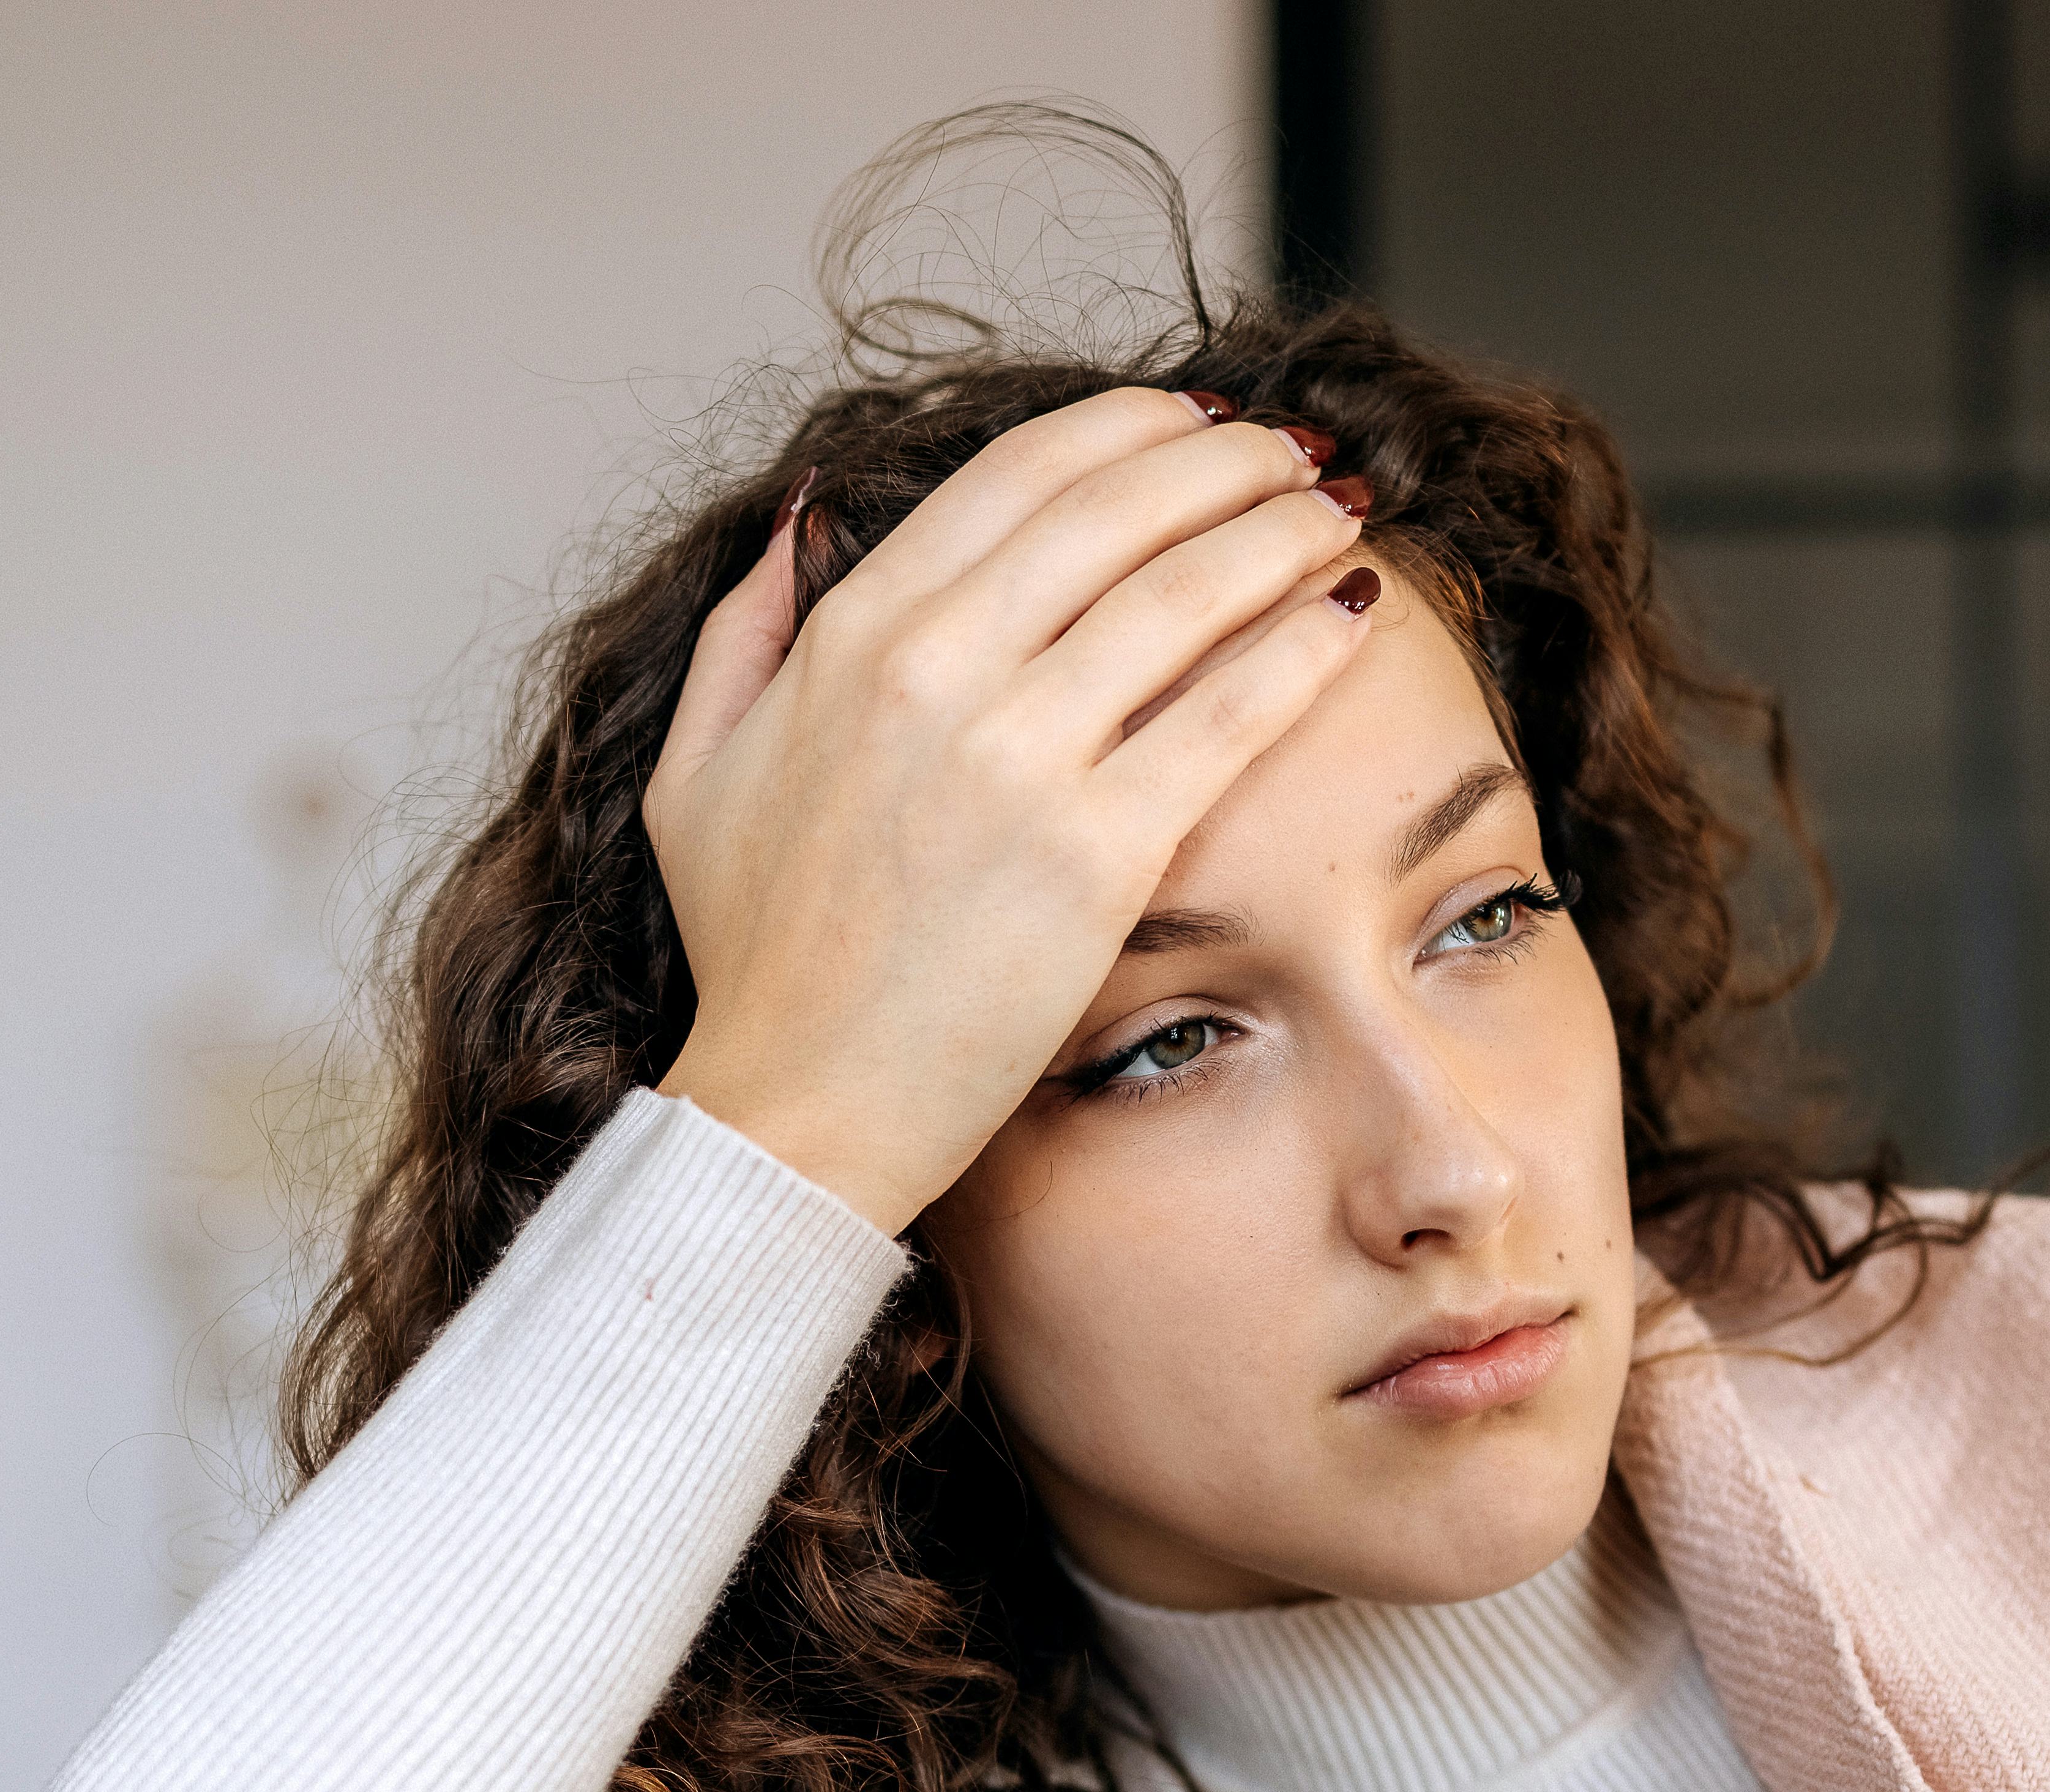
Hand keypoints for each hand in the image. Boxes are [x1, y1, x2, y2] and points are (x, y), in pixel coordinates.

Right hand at [642, 388, 1386, 1231]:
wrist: (797, 1113)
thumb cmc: (755, 962)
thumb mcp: (699, 772)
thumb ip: (745, 631)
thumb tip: (802, 514)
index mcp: (852, 636)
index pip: (1019, 473)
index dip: (1129, 427)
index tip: (1195, 421)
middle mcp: (938, 671)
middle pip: (1120, 507)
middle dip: (1229, 461)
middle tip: (1293, 452)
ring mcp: (1022, 760)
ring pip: (1188, 590)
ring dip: (1283, 531)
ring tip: (1340, 513)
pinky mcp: (1098, 853)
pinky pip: (1228, 714)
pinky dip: (1302, 648)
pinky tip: (1350, 616)